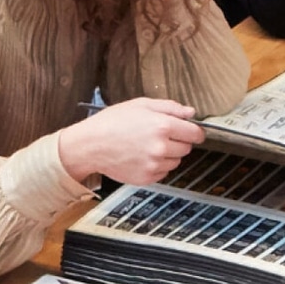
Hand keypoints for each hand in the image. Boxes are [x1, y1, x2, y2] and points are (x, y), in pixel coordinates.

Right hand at [56, 100, 204, 187]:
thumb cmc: (111, 122)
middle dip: (178, 141)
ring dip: (168, 155)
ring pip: (176, 161)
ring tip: (147, 146)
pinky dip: (157, 166)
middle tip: (159, 136)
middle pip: (187, 148)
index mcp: (163, 126)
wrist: (89, 145)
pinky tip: (141, 157)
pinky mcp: (146, 178)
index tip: (191, 131)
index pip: (195, 133)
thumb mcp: (141, 105)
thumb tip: (190, 113)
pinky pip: (163, 172)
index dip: (194, 131)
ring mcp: (154, 165)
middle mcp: (161, 147)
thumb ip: (170, 107)